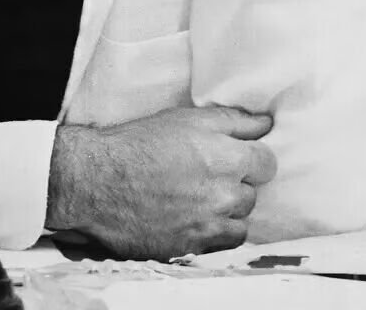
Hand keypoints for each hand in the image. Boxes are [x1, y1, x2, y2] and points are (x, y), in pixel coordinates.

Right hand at [47, 105, 276, 259]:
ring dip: (228, 209)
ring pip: (241, 220)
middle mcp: (223, 193)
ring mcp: (209, 223)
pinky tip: (196, 216)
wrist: (99, 181)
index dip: (252, 157)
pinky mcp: (193, 246)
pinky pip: (223, 242)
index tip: (236, 155)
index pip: (267, 162)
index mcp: (225, 156)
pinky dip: (215, 231)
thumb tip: (266, 123)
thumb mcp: (185, 118)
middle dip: (236, 182)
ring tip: (200, 196)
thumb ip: (233, 121)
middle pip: (253, 192)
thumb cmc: (139, 143)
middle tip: (208, 173)